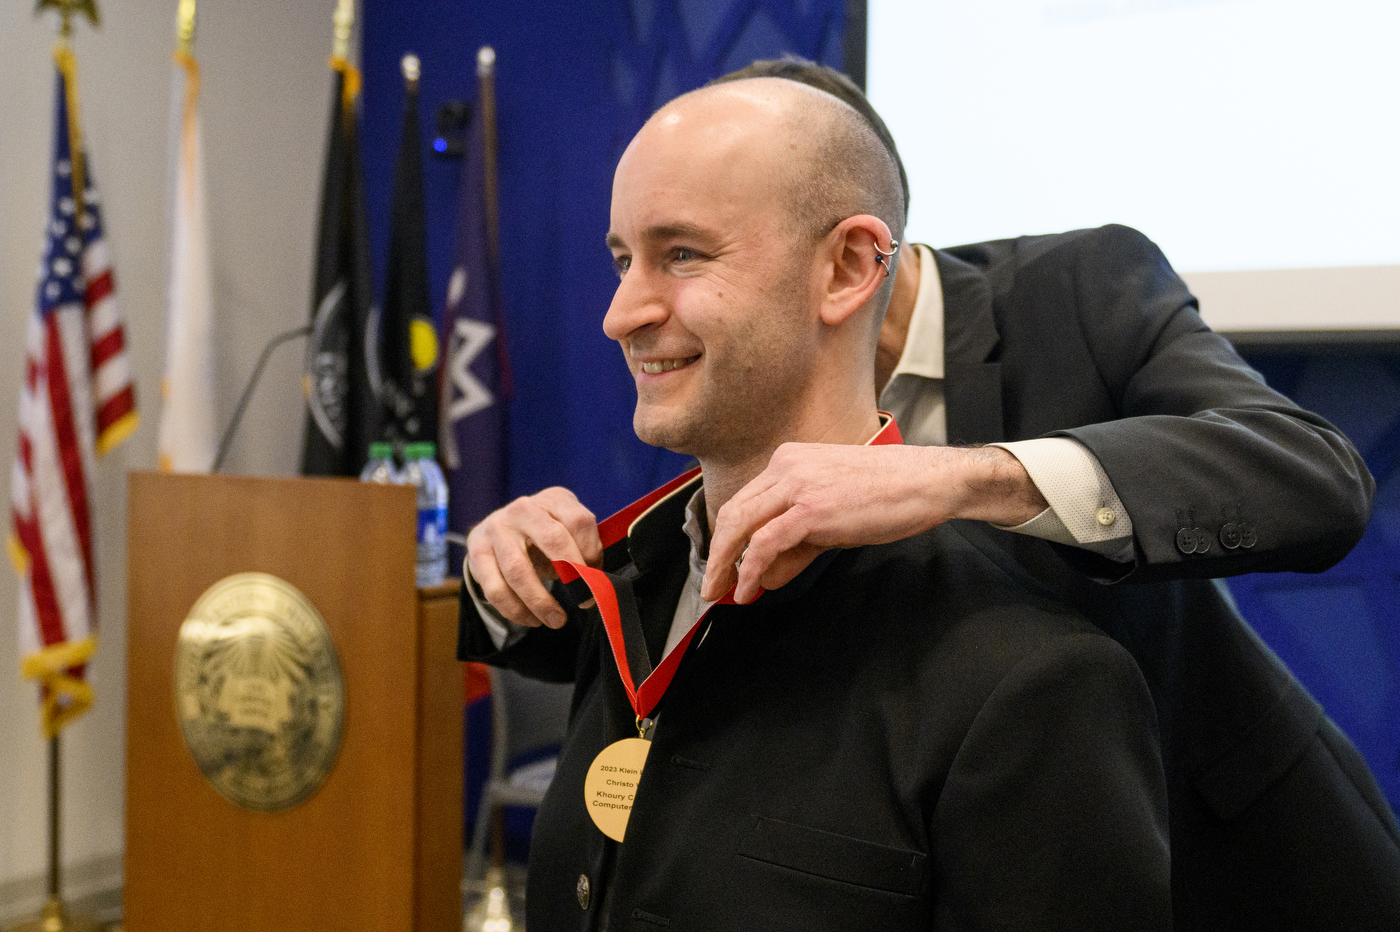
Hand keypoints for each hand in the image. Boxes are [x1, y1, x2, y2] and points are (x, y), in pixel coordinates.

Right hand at [465, 487, 602, 628]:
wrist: (503, 529)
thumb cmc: (546, 536)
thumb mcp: (569, 532)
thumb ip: (585, 551)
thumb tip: (594, 584)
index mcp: (553, 499)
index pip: (579, 522)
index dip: (591, 555)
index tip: (596, 581)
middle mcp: (523, 508)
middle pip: (552, 539)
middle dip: (571, 576)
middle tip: (583, 601)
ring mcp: (496, 528)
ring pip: (518, 570)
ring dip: (540, 602)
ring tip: (556, 620)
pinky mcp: (477, 551)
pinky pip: (495, 588)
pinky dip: (515, 610)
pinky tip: (531, 619)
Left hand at [702, 443, 1047, 603]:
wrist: (928, 481)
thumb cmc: (889, 496)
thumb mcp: (834, 517)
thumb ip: (797, 544)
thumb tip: (766, 574)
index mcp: (789, 460)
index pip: (744, 502)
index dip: (727, 539)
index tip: (722, 567)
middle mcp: (785, 466)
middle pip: (732, 513)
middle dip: (717, 554)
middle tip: (711, 587)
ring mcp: (796, 485)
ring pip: (740, 526)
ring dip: (725, 565)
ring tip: (722, 594)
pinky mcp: (810, 508)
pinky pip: (765, 542)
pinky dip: (750, 569)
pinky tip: (748, 589)